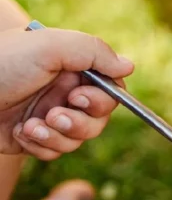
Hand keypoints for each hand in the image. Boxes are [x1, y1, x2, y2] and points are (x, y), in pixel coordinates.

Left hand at [0, 26, 132, 158]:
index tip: (79, 97)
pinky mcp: (34, 139)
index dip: (102, 98)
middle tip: (55, 116)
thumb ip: (93, 52)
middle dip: (80, 122)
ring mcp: (48, 116)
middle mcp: (62, 91)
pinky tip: (19, 133)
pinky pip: (55, 152)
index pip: (109, 87)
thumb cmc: (0, 65)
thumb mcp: (49, 46)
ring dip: (57, 136)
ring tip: (30, 126)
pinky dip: (40, 146)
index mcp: (69, 66)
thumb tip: (130, 64)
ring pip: (78, 139)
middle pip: (98, 118)